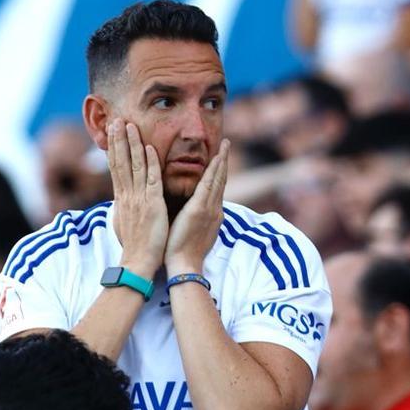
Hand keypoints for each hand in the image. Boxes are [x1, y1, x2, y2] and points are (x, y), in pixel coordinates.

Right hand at [104, 119, 168, 277]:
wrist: (137, 262)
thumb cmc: (134, 246)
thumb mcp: (125, 222)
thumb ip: (124, 207)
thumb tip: (120, 200)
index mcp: (122, 198)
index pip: (116, 167)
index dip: (114, 148)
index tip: (112, 132)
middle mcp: (127, 195)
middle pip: (120, 162)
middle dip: (118, 140)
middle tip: (116, 120)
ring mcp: (138, 199)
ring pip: (134, 166)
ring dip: (131, 144)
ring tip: (129, 125)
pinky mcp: (152, 204)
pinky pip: (151, 180)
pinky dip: (150, 163)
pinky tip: (149, 147)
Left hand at [165, 141, 229, 274]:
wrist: (184, 265)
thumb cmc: (182, 252)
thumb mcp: (191, 231)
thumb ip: (193, 218)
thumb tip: (188, 210)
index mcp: (211, 214)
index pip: (216, 188)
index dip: (219, 172)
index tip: (220, 158)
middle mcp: (214, 209)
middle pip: (221, 180)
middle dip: (224, 161)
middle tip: (226, 143)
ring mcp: (209, 209)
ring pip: (218, 179)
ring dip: (221, 160)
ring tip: (224, 144)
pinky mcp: (200, 210)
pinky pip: (209, 185)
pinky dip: (213, 170)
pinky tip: (216, 158)